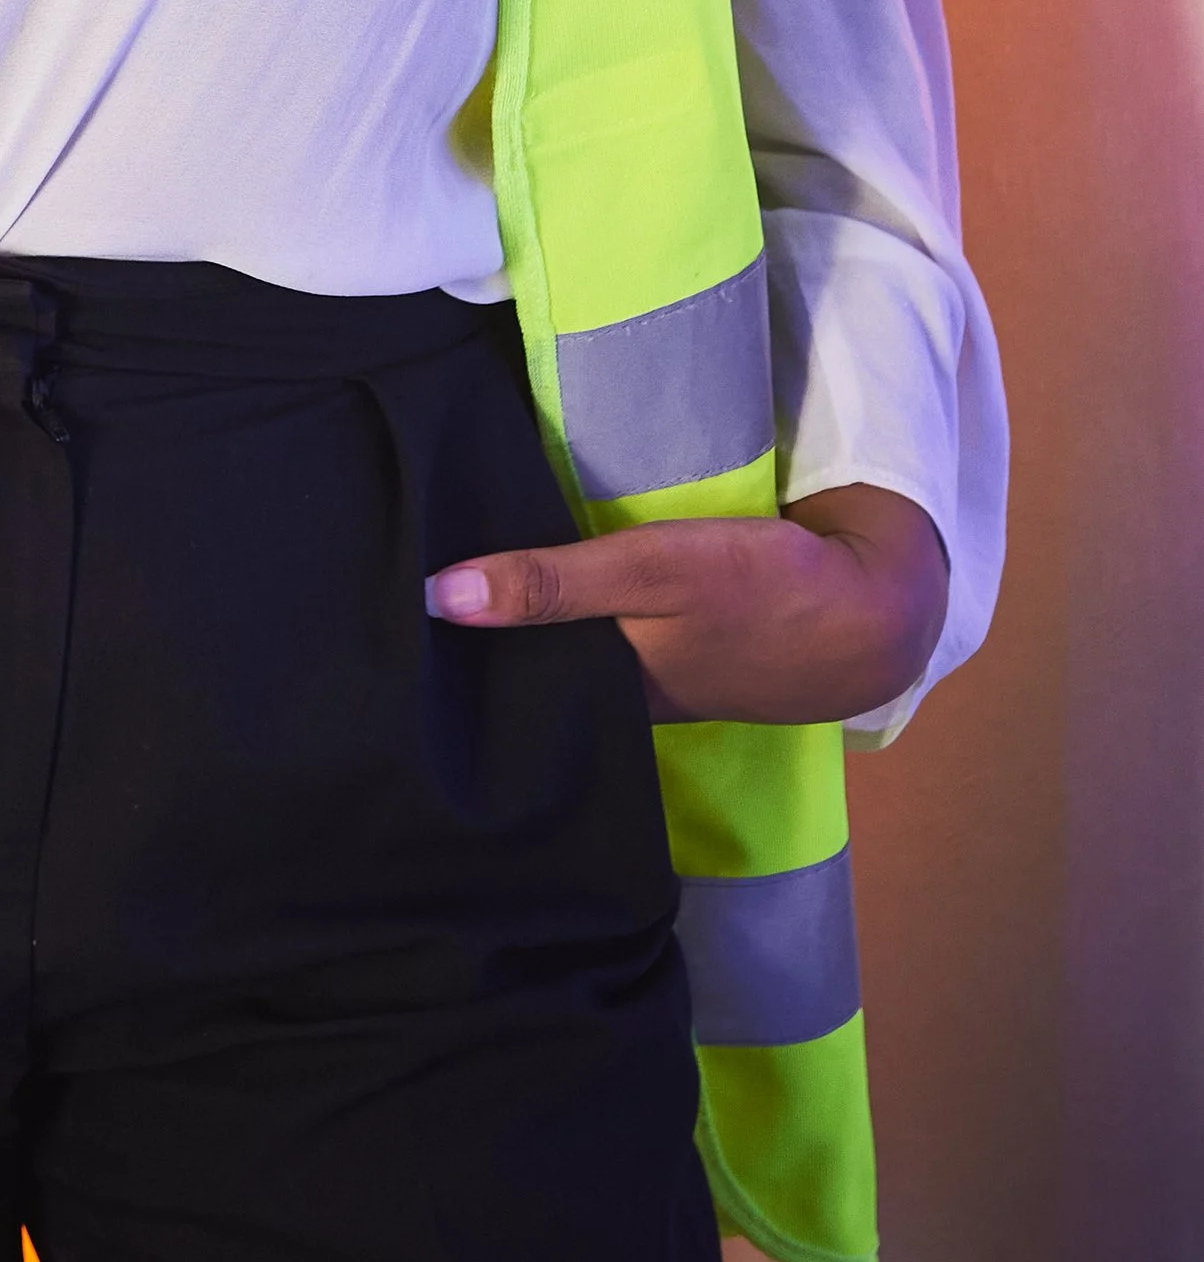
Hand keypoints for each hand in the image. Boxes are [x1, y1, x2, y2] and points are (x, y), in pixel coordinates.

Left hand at [423, 483, 947, 723]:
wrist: (878, 608)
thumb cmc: (761, 592)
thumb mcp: (652, 575)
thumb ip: (552, 584)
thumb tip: (433, 598)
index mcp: (608, 696)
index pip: (505, 685)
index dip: (447, 658)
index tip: (382, 625)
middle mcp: (624, 694)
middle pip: (533, 668)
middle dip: (476, 637)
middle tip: (394, 583)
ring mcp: (660, 671)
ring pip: (571, 648)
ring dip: (527, 615)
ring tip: (446, 569)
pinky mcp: (689, 642)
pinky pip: (611, 627)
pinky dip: (577, 603)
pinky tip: (542, 565)